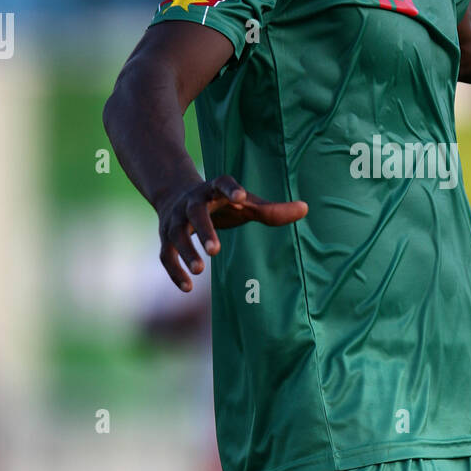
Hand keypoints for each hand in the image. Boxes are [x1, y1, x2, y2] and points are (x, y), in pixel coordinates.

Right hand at [157, 174, 307, 290]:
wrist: (176, 194)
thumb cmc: (222, 202)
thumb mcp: (246, 203)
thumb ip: (272, 209)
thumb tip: (305, 208)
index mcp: (214, 189)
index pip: (222, 183)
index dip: (230, 188)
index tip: (242, 196)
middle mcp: (192, 202)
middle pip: (196, 214)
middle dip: (204, 230)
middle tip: (214, 250)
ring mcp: (176, 220)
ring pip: (177, 236)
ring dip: (186, 252)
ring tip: (201, 270)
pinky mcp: (165, 238)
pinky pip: (165, 255)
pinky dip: (174, 271)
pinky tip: (187, 288)